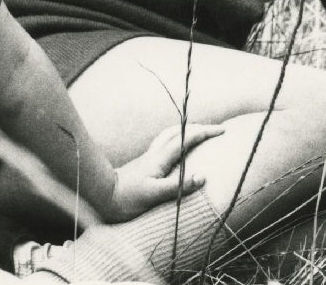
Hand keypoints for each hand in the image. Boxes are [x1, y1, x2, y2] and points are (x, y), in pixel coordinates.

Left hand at [100, 123, 222, 222]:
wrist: (102, 197)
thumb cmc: (128, 199)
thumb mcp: (155, 194)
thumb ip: (179, 185)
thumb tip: (203, 176)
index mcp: (161, 157)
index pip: (188, 138)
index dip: (207, 132)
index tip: (223, 130)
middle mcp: (155, 153)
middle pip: (179, 131)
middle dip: (199, 128)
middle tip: (215, 130)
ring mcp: (148, 156)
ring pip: (169, 135)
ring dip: (186, 131)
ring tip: (196, 133)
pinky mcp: (143, 163)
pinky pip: (164, 143)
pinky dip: (175, 139)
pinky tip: (173, 148)